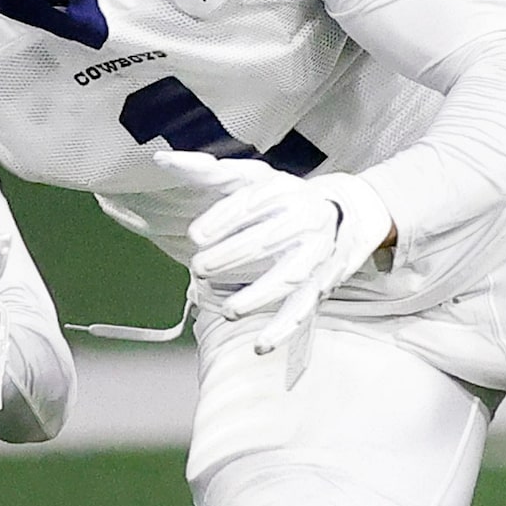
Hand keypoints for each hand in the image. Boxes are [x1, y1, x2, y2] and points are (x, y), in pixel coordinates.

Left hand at [157, 151, 394, 362]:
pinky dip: (283, 329)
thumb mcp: (248, 177)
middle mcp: (304, 219)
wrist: (345, 212)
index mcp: (284, 190)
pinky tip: (260, 346)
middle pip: (269, 239)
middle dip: (234, 255)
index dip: (225, 218)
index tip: (196, 234)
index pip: (253, 201)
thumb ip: (205, 171)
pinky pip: (303, 308)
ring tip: (229, 311)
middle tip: (199, 268)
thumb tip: (161, 159)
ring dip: (260, 295)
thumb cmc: (282, 196)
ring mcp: (315, 254)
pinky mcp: (319, 284)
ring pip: (290, 276)